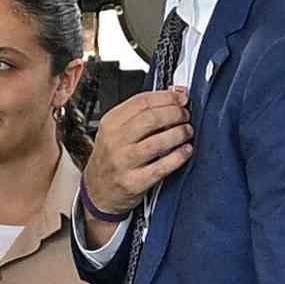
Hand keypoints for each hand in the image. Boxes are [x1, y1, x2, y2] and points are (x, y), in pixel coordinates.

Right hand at [80, 88, 195, 219]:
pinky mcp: (134, 182)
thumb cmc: (111, 157)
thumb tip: (174, 94)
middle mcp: (115, 141)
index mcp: (111, 123)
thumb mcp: (117, 129)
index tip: (180, 98)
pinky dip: (178, 157)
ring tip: (187, 131)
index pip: (142, 101)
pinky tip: (185, 151)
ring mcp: (124, 162)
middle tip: (185, 115)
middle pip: (151, 118)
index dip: (166, 97)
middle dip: (175, 113)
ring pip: (158, 142)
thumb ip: (142, 112)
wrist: (98, 189)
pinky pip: (161, 167)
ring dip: (179, 133)